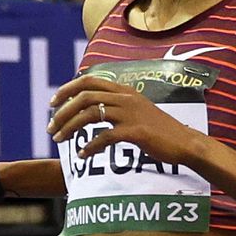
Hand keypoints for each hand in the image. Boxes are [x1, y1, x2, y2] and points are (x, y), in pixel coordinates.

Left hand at [47, 75, 213, 163]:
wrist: (185, 142)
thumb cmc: (159, 130)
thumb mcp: (137, 110)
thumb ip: (116, 105)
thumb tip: (92, 108)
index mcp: (124, 90)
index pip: (88, 80)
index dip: (67, 89)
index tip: (52, 103)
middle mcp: (126, 97)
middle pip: (84, 97)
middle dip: (62, 112)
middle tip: (51, 128)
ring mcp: (131, 113)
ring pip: (90, 115)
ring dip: (70, 128)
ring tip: (60, 140)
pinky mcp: (136, 131)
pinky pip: (105, 137)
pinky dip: (90, 146)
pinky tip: (83, 155)